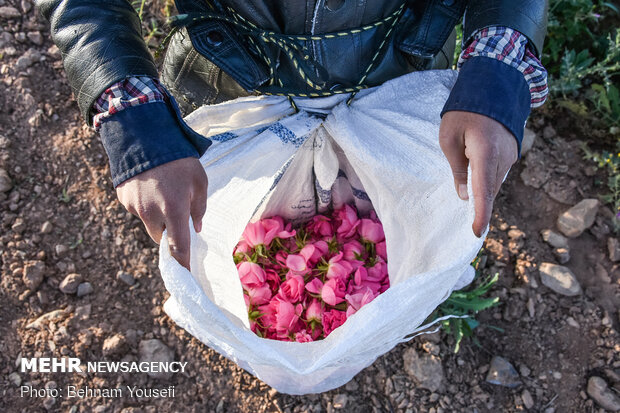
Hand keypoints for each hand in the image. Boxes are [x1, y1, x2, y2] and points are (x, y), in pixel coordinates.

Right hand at [116, 157, 207, 269]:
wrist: (144, 136)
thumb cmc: (179, 159)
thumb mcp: (199, 181)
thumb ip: (199, 208)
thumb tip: (196, 229)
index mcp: (174, 210)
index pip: (179, 247)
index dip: (183, 263)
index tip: (185, 275)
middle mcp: (152, 213)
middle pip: (161, 237)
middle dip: (169, 232)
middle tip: (176, 212)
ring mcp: (134, 207)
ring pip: (148, 223)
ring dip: (156, 216)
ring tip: (162, 191)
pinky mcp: (123, 199)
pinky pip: (137, 209)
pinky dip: (144, 204)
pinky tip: (149, 185)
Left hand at [439, 111, 517, 237]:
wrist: (492, 86)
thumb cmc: (464, 112)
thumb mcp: (449, 138)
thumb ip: (457, 168)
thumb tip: (464, 195)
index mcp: (485, 153)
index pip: (483, 191)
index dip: (480, 214)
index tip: (476, 232)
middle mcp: (503, 157)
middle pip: (489, 189)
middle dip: (479, 203)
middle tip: (469, 218)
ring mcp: (511, 155)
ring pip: (494, 182)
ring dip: (482, 188)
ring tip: (470, 187)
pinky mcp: (513, 152)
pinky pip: (498, 172)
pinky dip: (488, 178)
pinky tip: (477, 172)